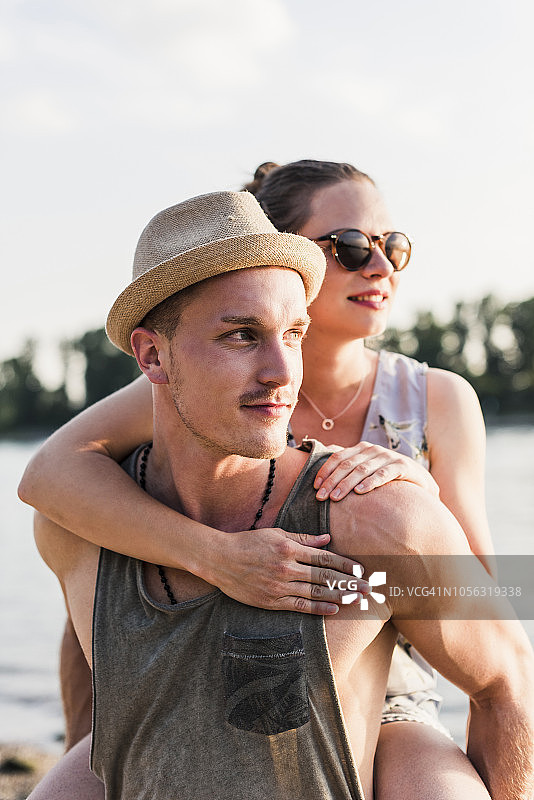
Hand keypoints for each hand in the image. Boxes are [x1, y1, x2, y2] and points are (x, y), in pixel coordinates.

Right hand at [201, 528, 369, 614]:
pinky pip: (299, 606)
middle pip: (324, 577)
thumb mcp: (275, 534)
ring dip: (338, 597)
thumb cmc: (248, 543)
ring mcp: (278, 586)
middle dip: (348, 583)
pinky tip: (333, 609)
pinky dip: (317, 609)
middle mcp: (286, 568)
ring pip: (314, 593)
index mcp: (289, 549)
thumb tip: (327, 539)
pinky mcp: (271, 600)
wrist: (219, 559)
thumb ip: (303, 539)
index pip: (324, 558)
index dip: (344, 565)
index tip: (361, 570)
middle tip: (367, 589)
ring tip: (356, 600)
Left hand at [313, 441, 439, 500]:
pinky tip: (360, 492)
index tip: (315, 487)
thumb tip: (326, 452)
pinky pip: (383, 474)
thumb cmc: (387, 476)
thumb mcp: (367, 467)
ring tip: (335, 498)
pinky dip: (371, 482)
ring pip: (362, 470)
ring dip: (346, 484)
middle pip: (347, 464)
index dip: (325, 471)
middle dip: (332, 481)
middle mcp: (373, 450)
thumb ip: (348, 461)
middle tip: (321, 497)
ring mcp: (387, 456)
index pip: (338, 457)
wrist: (420, 481)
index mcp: (361, 448)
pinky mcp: (402, 466)